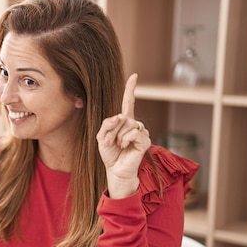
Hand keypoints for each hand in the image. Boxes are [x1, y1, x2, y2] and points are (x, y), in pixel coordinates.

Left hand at [96, 73, 150, 197]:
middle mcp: (134, 125)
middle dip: (112, 130)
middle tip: (109, 143)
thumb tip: (120, 116)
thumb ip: (107, 124)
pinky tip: (124, 146)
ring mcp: (141, 132)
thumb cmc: (109, 154)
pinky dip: (125, 139)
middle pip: (122, 117)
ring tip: (116, 146)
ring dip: (117, 136)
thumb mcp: (101, 137)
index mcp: (123, 122)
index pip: (128, 102)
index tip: (134, 76)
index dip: (130, 89)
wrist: (115, 170)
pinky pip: (134, 132)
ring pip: (128, 124)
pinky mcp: (145, 141)